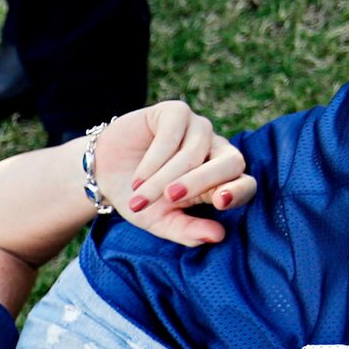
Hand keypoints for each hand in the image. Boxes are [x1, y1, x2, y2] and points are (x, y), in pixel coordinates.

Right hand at [92, 100, 256, 246]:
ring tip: (140, 198)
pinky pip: (173, 134)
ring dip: (164, 178)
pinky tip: (139, 178)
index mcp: (219, 181)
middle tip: (171, 197)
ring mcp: (198, 129)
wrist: (104, 174)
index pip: (245, 184)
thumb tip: (219, 236)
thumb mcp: (160, 222)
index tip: (220, 202)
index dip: (239, 191)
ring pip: (194, 151)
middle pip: (230, 162)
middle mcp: (215, 152)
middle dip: (200, 181)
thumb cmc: (139, 199)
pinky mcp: (177, 112)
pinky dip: (154, 160)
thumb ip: (188, 231)